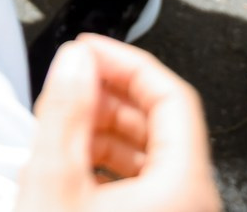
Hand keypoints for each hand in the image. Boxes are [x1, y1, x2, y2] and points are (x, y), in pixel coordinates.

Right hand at [15, 37, 216, 211]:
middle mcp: (193, 201)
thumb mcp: (54, 185)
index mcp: (184, 186)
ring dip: (101, 130)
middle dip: (106, 96)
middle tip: (66, 82)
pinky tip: (67, 164)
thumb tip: (75, 62)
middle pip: (160, 122)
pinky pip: (141, 183)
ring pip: (147, 153)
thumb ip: (65, 114)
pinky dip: (105, 163)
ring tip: (57, 125)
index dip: (125, 62)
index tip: (88, 49)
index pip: (173, 95)